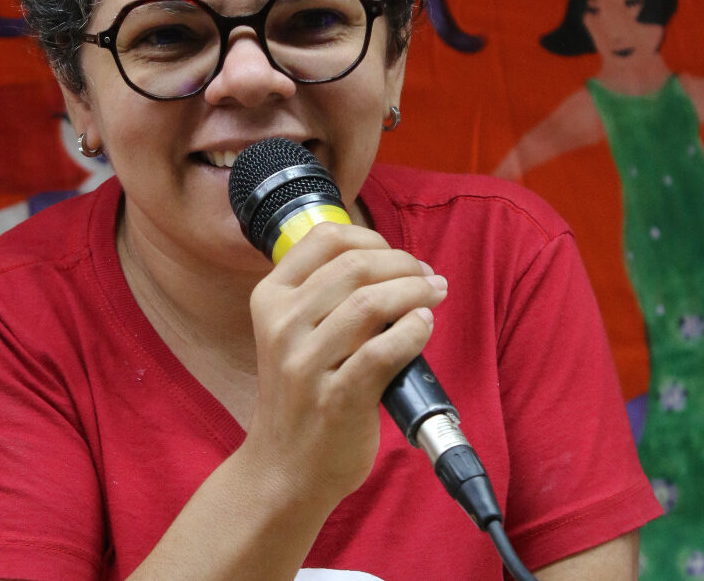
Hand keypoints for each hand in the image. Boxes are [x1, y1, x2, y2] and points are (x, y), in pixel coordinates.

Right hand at [240, 222, 447, 507]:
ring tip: (434, 296)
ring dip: (416, 292)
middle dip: (404, 264)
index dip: (372, 237)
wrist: (284, 467)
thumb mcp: (291, 334)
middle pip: (355, 265)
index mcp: (269, 299)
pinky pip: (385, 350)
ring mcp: (305, 362)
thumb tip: (393, 264)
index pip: (324, 238)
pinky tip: (423, 327)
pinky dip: (414, 331)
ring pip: (371, 302)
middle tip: (428, 277)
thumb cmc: (300, 395)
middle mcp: (282, 324)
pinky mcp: (336, 397)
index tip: (396, 255)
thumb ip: (325, 297)